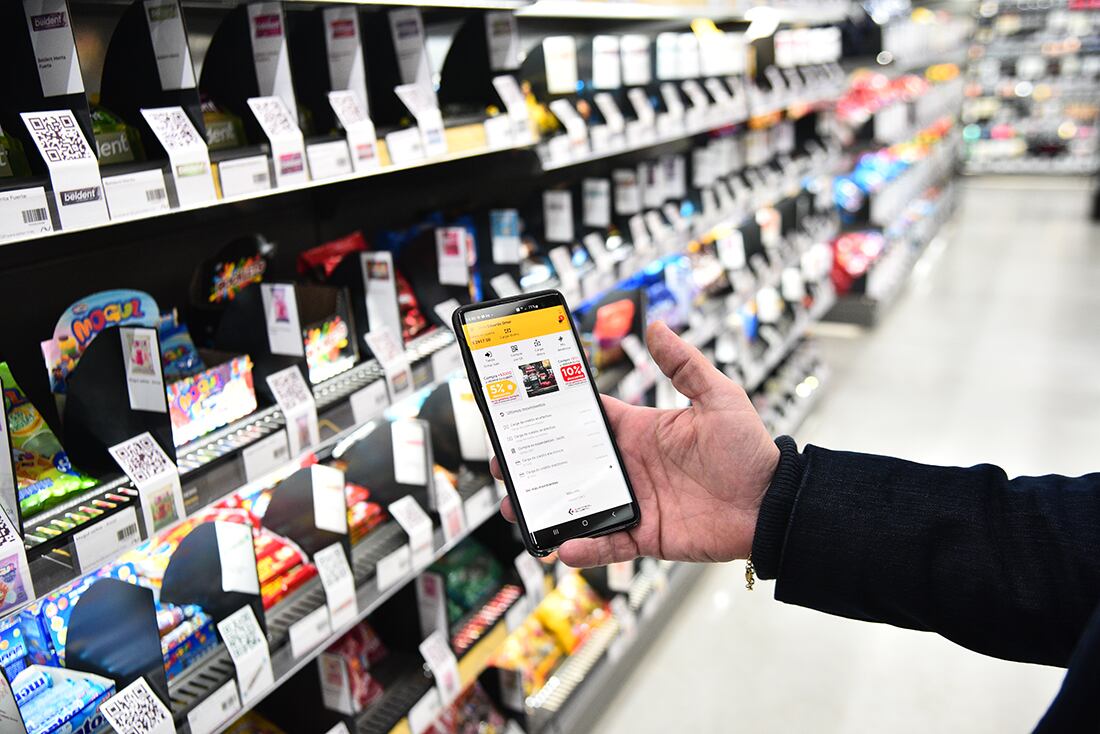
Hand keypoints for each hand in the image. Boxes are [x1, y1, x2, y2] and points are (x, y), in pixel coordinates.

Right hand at [492, 321, 779, 567]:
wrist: (774, 504)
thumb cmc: (750, 449)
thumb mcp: (719, 397)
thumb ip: (684, 364)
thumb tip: (657, 325)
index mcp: (640, 431)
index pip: (588, 420)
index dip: (554, 416)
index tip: (522, 412)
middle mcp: (630, 466)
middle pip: (571, 465)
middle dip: (536, 465)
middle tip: (505, 464)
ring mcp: (635, 502)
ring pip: (579, 506)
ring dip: (547, 508)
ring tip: (519, 509)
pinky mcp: (645, 536)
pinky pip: (607, 543)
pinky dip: (584, 547)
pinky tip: (562, 546)